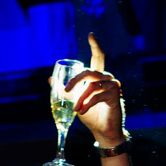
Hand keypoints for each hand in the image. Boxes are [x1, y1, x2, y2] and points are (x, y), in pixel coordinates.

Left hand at [66, 33, 125, 147]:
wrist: (103, 131)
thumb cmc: (91, 116)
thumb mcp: (75, 101)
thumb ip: (65, 90)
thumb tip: (50, 79)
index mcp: (98, 76)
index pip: (98, 56)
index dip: (95, 45)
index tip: (90, 34)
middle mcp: (107, 78)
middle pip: (89, 71)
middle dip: (75, 80)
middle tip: (65, 89)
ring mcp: (113, 85)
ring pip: (92, 86)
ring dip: (80, 98)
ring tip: (75, 109)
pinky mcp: (115, 96)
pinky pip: (97, 96)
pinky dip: (87, 104)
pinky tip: (82, 111)